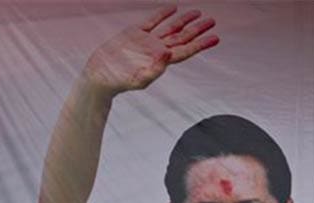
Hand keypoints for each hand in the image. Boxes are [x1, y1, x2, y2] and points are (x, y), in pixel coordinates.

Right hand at [84, 6, 218, 95]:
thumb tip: (168, 53)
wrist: (98, 77)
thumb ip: (154, 70)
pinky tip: (172, 8)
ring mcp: (146, 41)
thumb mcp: (137, 79)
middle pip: (182, 38)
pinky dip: (162, 14)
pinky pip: (152, 22)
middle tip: (212, 22)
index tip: (215, 38)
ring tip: (198, 13)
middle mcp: (156, 50)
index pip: (185, 51)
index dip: (201, 44)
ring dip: (184, 21)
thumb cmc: (117, 83)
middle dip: (197, 30)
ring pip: (170, 29)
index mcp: (160, 61)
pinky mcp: (134, 34)